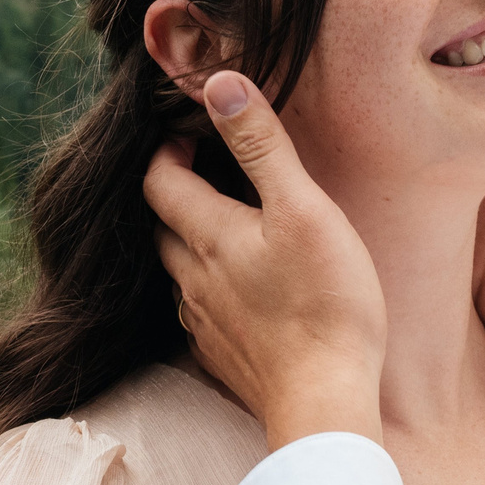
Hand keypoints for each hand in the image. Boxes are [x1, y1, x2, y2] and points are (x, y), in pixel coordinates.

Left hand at [144, 71, 386, 449]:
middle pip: (164, 226)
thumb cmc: (325, 301)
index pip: (159, 181)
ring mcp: (204, 323)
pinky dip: (211, 291)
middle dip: (178, 194)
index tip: (195, 133)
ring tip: (230, 231)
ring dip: (193, 245)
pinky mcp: (222, 358)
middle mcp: (192, 279)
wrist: (326, 401)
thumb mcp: (302, 208)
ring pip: (180, 272)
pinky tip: (243, 294)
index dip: (169, 151)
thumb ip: (261, 145)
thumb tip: (218, 83)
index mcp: (207, 235)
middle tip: (211, 173)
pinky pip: (200, 314)